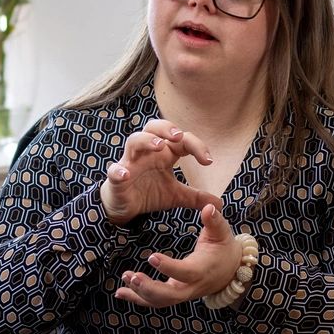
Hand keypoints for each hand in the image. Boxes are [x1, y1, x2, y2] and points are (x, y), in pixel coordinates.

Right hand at [98, 118, 218, 223]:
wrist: (124, 207)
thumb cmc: (149, 193)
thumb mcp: (176, 196)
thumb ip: (196, 197)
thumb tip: (219, 203)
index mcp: (163, 154)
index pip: (181, 140)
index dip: (196, 146)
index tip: (209, 161)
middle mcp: (147, 153)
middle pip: (153, 127)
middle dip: (166, 128)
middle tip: (178, 136)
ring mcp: (130, 162)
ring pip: (134, 141)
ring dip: (146, 140)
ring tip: (158, 146)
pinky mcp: (117, 178)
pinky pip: (114, 169)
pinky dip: (118, 170)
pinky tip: (125, 174)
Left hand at [116, 204, 244, 308]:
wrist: (230, 271)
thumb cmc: (223, 248)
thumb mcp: (222, 232)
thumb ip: (214, 221)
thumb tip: (209, 207)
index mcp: (201, 270)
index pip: (184, 272)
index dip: (168, 267)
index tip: (151, 256)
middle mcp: (191, 286)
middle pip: (169, 295)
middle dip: (149, 288)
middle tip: (131, 276)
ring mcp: (182, 294)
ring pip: (159, 302)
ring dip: (139, 293)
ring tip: (124, 278)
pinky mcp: (174, 295)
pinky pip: (154, 302)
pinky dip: (136, 298)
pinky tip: (120, 292)